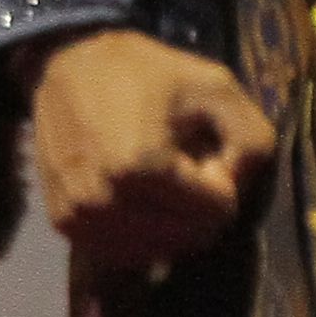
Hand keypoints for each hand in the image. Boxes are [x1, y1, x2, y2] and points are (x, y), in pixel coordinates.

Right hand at [19, 28, 275, 279]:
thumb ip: (252, 139)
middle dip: (198, 208)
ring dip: (171, 225)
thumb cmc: (145, 73)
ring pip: (156, 251)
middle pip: (188, 237)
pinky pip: (121, 253)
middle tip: (185, 167)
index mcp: (141, 166)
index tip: (203, 151)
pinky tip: (139, 201)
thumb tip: (240, 188)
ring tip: (160, 183)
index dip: (221, 182)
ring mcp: (79, 216)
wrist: (69, 63)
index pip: (217, 213)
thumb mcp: (216, 86)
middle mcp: (104, 200)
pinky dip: (140, 236)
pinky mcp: (63, 223)